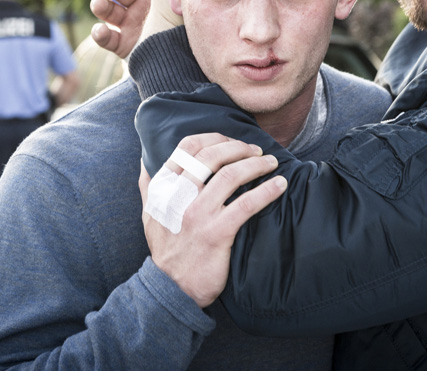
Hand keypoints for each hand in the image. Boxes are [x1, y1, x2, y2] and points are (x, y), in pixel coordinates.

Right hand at [90, 0, 182, 59]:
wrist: (174, 71)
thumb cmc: (176, 33)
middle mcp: (143, 7)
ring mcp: (132, 26)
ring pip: (108, 9)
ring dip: (101, 5)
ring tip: (100, 5)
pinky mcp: (124, 46)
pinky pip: (106, 37)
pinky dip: (100, 34)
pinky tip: (101, 31)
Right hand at [140, 133, 287, 307]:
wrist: (171, 288)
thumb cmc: (165, 249)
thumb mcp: (149, 215)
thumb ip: (148, 186)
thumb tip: (145, 160)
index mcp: (163, 187)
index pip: (188, 147)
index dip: (214, 138)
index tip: (232, 141)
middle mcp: (178, 196)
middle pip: (212, 156)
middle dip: (238, 147)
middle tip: (256, 150)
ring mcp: (197, 214)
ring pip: (231, 175)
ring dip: (256, 164)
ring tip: (271, 163)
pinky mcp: (217, 233)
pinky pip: (247, 205)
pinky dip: (267, 191)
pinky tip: (280, 185)